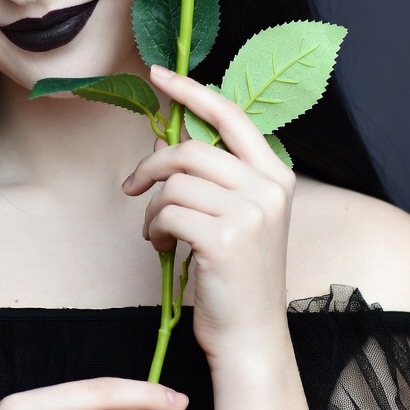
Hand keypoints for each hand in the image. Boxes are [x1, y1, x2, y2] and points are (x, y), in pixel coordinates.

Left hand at [123, 65, 295, 359]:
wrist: (250, 335)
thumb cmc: (238, 274)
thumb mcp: (237, 215)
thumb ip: (212, 175)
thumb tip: (166, 138)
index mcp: (276, 175)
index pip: (232, 115)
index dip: (191, 90)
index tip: (159, 74)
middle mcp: (268, 188)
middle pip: (190, 150)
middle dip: (151, 166)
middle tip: (133, 187)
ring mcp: (250, 214)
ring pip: (173, 184)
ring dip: (151, 208)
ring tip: (157, 232)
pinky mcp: (223, 239)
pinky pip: (167, 213)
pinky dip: (154, 229)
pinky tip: (163, 248)